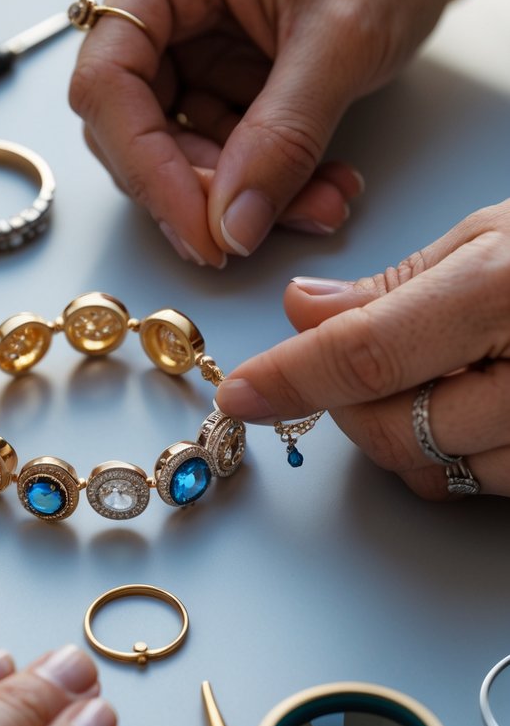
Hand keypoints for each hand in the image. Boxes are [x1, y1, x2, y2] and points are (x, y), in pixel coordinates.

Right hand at [69, 0, 509, 265]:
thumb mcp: (344, 36)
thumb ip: (284, 136)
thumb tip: (230, 227)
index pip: (109, 82)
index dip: (144, 165)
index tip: (199, 231)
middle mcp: (161, 4)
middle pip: (135, 125)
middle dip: (197, 188)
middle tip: (251, 235)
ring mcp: (190, 44)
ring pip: (181, 150)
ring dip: (242, 195)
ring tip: (320, 204)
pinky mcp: (223, 76)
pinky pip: (226, 150)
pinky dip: (269, 181)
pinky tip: (321, 186)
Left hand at [214, 200, 509, 496]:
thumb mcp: (497, 237)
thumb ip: (398, 282)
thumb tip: (306, 310)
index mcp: (502, 292)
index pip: (367, 354)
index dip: (292, 378)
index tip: (241, 392)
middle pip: (392, 431)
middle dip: (350, 406)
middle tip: (357, 363)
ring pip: (434, 473)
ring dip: (411, 437)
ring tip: (443, 377)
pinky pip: (481, 488)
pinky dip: (458, 456)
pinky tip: (477, 407)